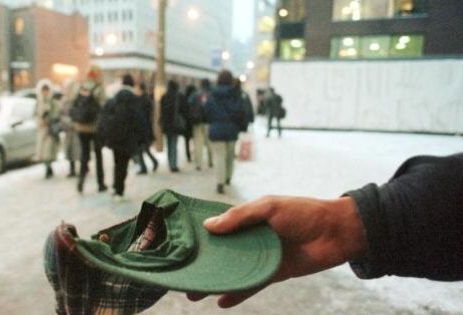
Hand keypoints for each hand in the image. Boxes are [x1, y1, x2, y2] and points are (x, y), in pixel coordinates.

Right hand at [187, 196, 366, 307]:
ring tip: (193, 293)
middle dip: (202, 263)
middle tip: (182, 274)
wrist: (336, 233)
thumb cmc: (303, 213)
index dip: (200, 236)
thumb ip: (240, 217)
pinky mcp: (272, 274)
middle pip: (220, 253)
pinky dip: (236, 294)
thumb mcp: (269, 207)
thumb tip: (209, 226)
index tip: (179, 245)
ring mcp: (260, 257)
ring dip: (214, 281)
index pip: (218, 228)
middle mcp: (250, 238)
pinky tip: (221, 301)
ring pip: (231, 271)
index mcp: (247, 219)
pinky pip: (250, 285)